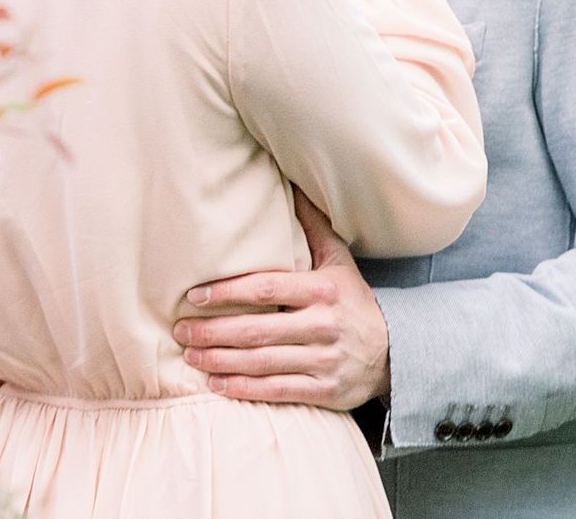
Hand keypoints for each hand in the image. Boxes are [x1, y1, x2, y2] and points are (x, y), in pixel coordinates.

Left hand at [173, 190, 390, 410]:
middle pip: (258, 329)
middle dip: (214, 332)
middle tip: (182, 330)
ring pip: (262, 363)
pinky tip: (216, 383)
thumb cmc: (352, 301)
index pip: (267, 289)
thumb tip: (291, 185)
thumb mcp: (339, 260)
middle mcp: (323, 325)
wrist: (394, 352)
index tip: (194, 296)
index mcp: (323, 290)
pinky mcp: (324, 391)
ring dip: (220, 361)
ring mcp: (324, 361)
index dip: (228, 292)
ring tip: (190, 356)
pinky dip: (243, 389)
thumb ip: (312, 227)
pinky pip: (276, 391)